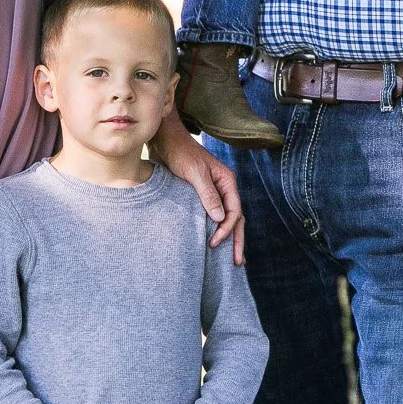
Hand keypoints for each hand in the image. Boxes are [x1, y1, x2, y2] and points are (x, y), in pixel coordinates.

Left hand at [154, 116, 244, 263]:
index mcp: (227, 181)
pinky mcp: (201, 196)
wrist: (166, 141)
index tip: (214, 243)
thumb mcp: (194, 173)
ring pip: (226, 219)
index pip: (234, 211)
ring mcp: (214, 192)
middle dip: (236, 240)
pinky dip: (216, 230)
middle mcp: (224, 188)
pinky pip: (213, 216)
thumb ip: (208, 194)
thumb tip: (220, 219)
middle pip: (235, 218)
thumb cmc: (181, 153)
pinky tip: (214, 242)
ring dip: (229, 238)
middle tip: (236, 262)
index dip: (227, 230)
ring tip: (230, 259)